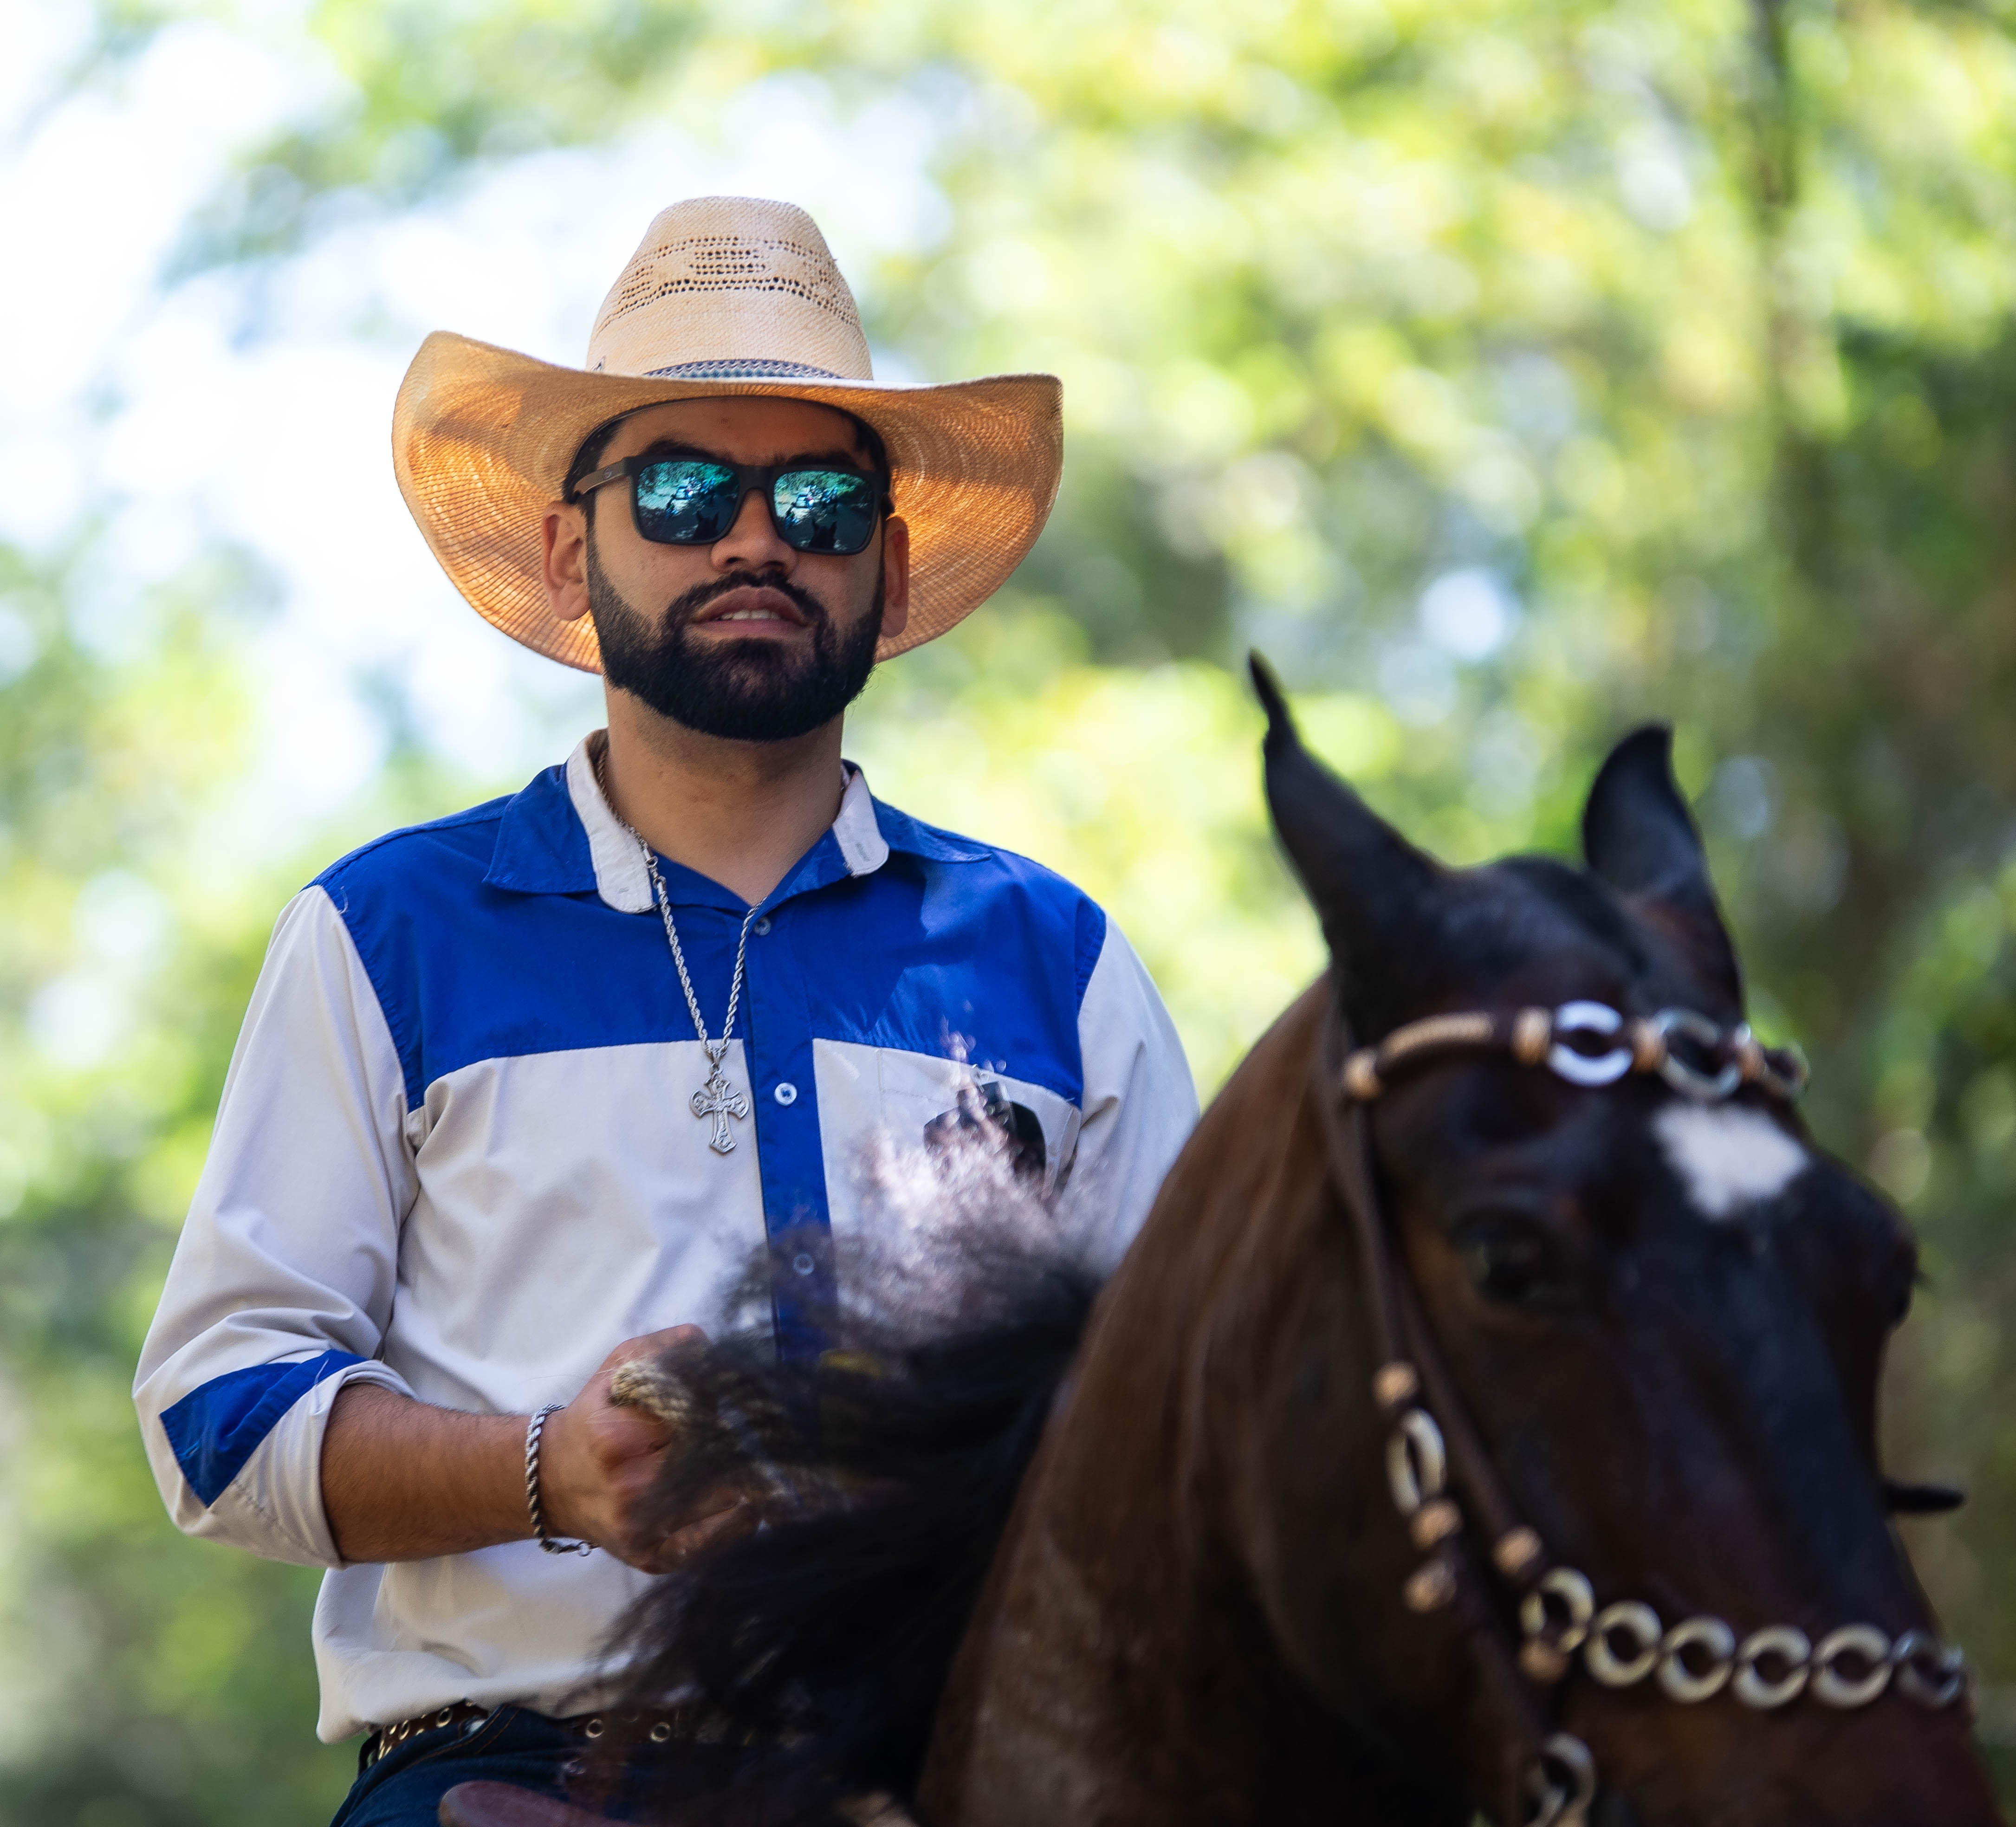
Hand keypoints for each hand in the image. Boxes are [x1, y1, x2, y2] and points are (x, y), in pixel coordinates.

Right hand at [535, 1327, 753, 1571]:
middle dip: (743, 1440)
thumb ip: (664, 1348)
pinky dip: (737, 1524)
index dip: (727, 1404)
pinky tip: (751, 1506)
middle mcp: (628, 1487)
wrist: (551, 1482)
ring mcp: (640, 1528)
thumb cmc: (593, 1419)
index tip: (749, 1397)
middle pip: (712, 1459)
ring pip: (719, 1500)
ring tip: (762, 1461)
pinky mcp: (649, 1557)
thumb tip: (709, 1345)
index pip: (695, 1414)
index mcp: (616, 1436)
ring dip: (748, 1479)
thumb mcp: (618, 1370)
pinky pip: (708, 1543)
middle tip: (770, 1429)